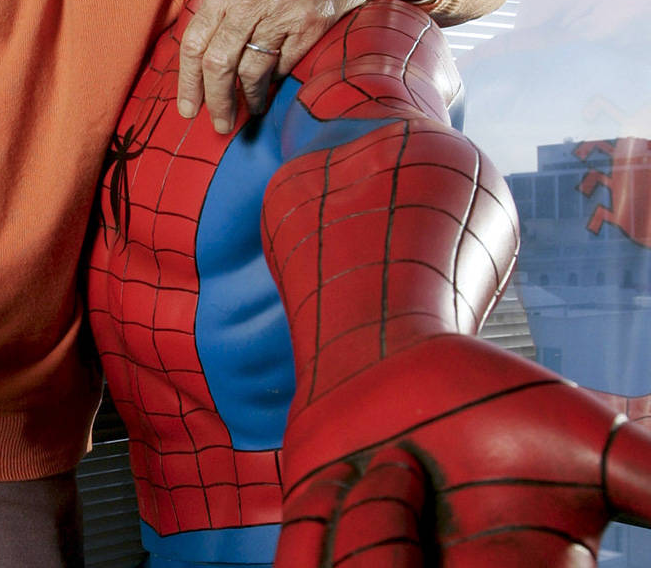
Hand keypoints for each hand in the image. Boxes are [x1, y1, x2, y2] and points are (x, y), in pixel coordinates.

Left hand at [178, 0, 395, 131]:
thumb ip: (221, 18)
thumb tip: (199, 72)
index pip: (194, 41)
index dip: (187, 81)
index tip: (188, 108)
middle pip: (218, 62)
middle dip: (216, 100)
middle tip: (220, 123)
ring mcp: (281, 10)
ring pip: (251, 70)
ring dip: (248, 98)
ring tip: (250, 110)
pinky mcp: (309, 24)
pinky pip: (283, 67)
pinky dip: (274, 83)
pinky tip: (272, 89)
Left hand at [276, 335, 650, 565]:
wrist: (390, 357)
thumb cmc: (495, 397)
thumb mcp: (584, 436)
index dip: (496, 566)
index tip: (481, 538)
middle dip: (393, 536)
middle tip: (404, 463)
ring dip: (366, 522)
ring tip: (387, 462)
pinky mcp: (323, 560)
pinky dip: (318, 520)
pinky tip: (336, 476)